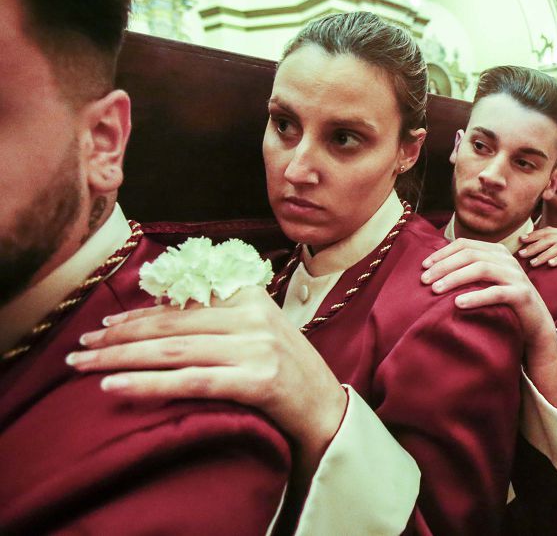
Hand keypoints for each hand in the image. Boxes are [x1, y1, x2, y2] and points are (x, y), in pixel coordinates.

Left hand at [67, 286, 346, 473]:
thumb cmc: (287, 372)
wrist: (327, 410)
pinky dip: (149, 383)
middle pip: (171, 326)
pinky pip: (191, 381)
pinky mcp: (257, 381)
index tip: (103, 326)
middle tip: (79, 348)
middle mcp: (253, 317)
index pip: (182, 304)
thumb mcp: (259, 331)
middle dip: (118, 337)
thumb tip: (161, 312)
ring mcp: (257, 348)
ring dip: (121, 357)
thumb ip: (221, 316)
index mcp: (251, 297)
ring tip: (84, 366)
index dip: (137, 315)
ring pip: (174, 351)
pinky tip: (115, 386)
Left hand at [422, 238, 556, 348]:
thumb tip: (435, 268)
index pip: (465, 245)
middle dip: (444, 265)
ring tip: (435, 290)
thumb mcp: (488, 282)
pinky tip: (458, 303)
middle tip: (424, 280)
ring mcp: (516, 276)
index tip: (424, 266)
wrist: (536, 323)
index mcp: (497, 252)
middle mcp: (507, 259)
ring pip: (481, 269)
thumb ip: (470, 271)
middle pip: (470, 255)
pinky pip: (496, 292)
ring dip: (455, 278)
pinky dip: (476, 297)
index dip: (442, 253)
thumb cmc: (505, 302)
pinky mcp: (522, 295)